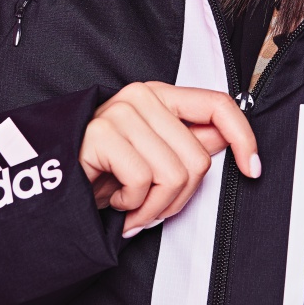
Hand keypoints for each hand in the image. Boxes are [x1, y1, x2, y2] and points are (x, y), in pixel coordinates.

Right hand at [79, 81, 259, 235]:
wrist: (50, 187)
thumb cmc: (100, 174)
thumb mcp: (152, 159)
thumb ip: (189, 144)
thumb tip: (229, 138)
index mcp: (160, 96)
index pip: (218, 104)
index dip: (243, 137)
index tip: (253, 168)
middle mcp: (142, 97)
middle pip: (198, 158)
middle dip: (180, 199)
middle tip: (155, 208)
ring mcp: (121, 112)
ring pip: (174, 174)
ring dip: (154, 207)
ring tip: (133, 207)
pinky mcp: (102, 134)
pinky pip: (143, 181)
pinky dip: (132, 205)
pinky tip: (115, 201)